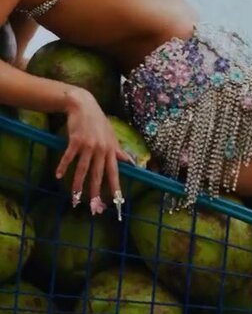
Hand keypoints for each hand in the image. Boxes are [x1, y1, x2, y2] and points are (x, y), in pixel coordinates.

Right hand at [55, 89, 135, 214]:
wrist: (84, 105)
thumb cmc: (98, 121)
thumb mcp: (111, 135)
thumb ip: (119, 150)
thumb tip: (130, 162)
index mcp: (111, 150)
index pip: (114, 172)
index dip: (115, 187)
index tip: (117, 201)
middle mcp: (101, 149)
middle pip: (97, 175)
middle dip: (95, 192)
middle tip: (93, 208)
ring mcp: (88, 145)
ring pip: (82, 169)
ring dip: (78, 184)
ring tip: (74, 198)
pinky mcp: (76, 141)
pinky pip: (69, 157)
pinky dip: (63, 166)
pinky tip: (59, 175)